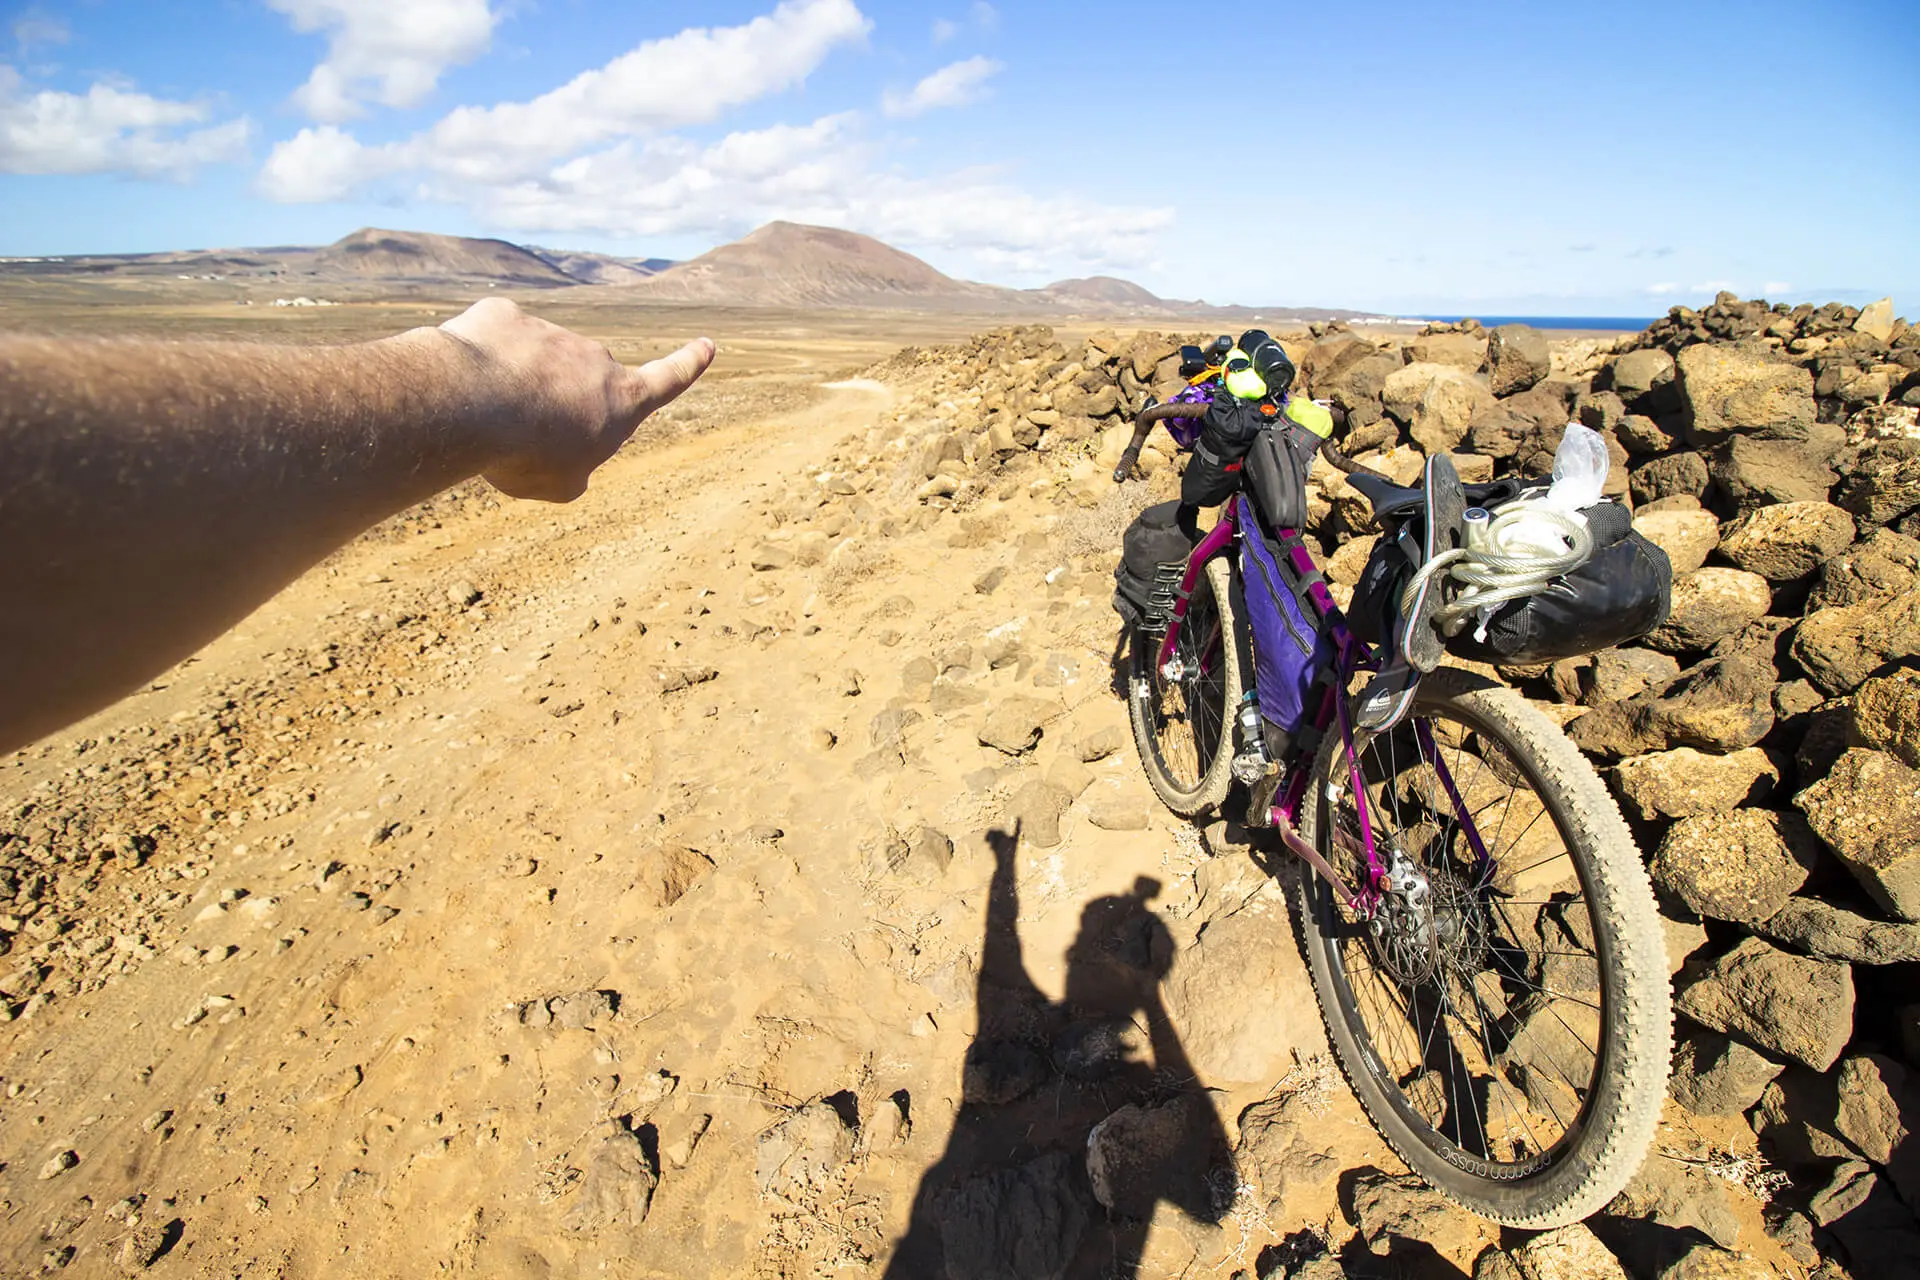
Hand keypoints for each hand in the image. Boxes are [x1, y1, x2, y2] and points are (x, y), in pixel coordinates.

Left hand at [433, 297, 715, 501]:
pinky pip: (493, 341)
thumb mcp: (560, 483)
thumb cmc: (524, 454)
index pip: (666, 381)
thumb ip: (572, 465)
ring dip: (511, 387)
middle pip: (578, 382)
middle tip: (521, 437)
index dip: (688, 366)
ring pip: (529, 363)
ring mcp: (549, 332)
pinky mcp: (504, 315)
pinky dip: (479, 361)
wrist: (471, 403)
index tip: (707, 345)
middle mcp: (593, 358)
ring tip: (485, 413)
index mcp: (621, 400)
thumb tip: (557, 443)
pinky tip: (463, 381)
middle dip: (554, 404)